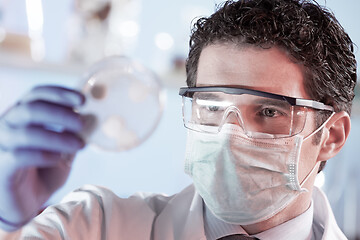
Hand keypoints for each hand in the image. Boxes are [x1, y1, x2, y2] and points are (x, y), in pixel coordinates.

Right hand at [0, 85, 85, 230]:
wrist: (24, 203)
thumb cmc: (43, 171)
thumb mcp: (63, 150)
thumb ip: (72, 134)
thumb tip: (92, 119)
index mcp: (21, 116)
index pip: (36, 94)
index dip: (59, 93)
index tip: (83, 100)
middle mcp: (7, 126)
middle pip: (30, 108)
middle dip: (60, 113)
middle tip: (82, 123)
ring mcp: (1, 146)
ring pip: (26, 132)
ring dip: (57, 137)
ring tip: (78, 145)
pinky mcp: (0, 168)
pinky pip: (19, 156)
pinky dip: (43, 155)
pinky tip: (58, 159)